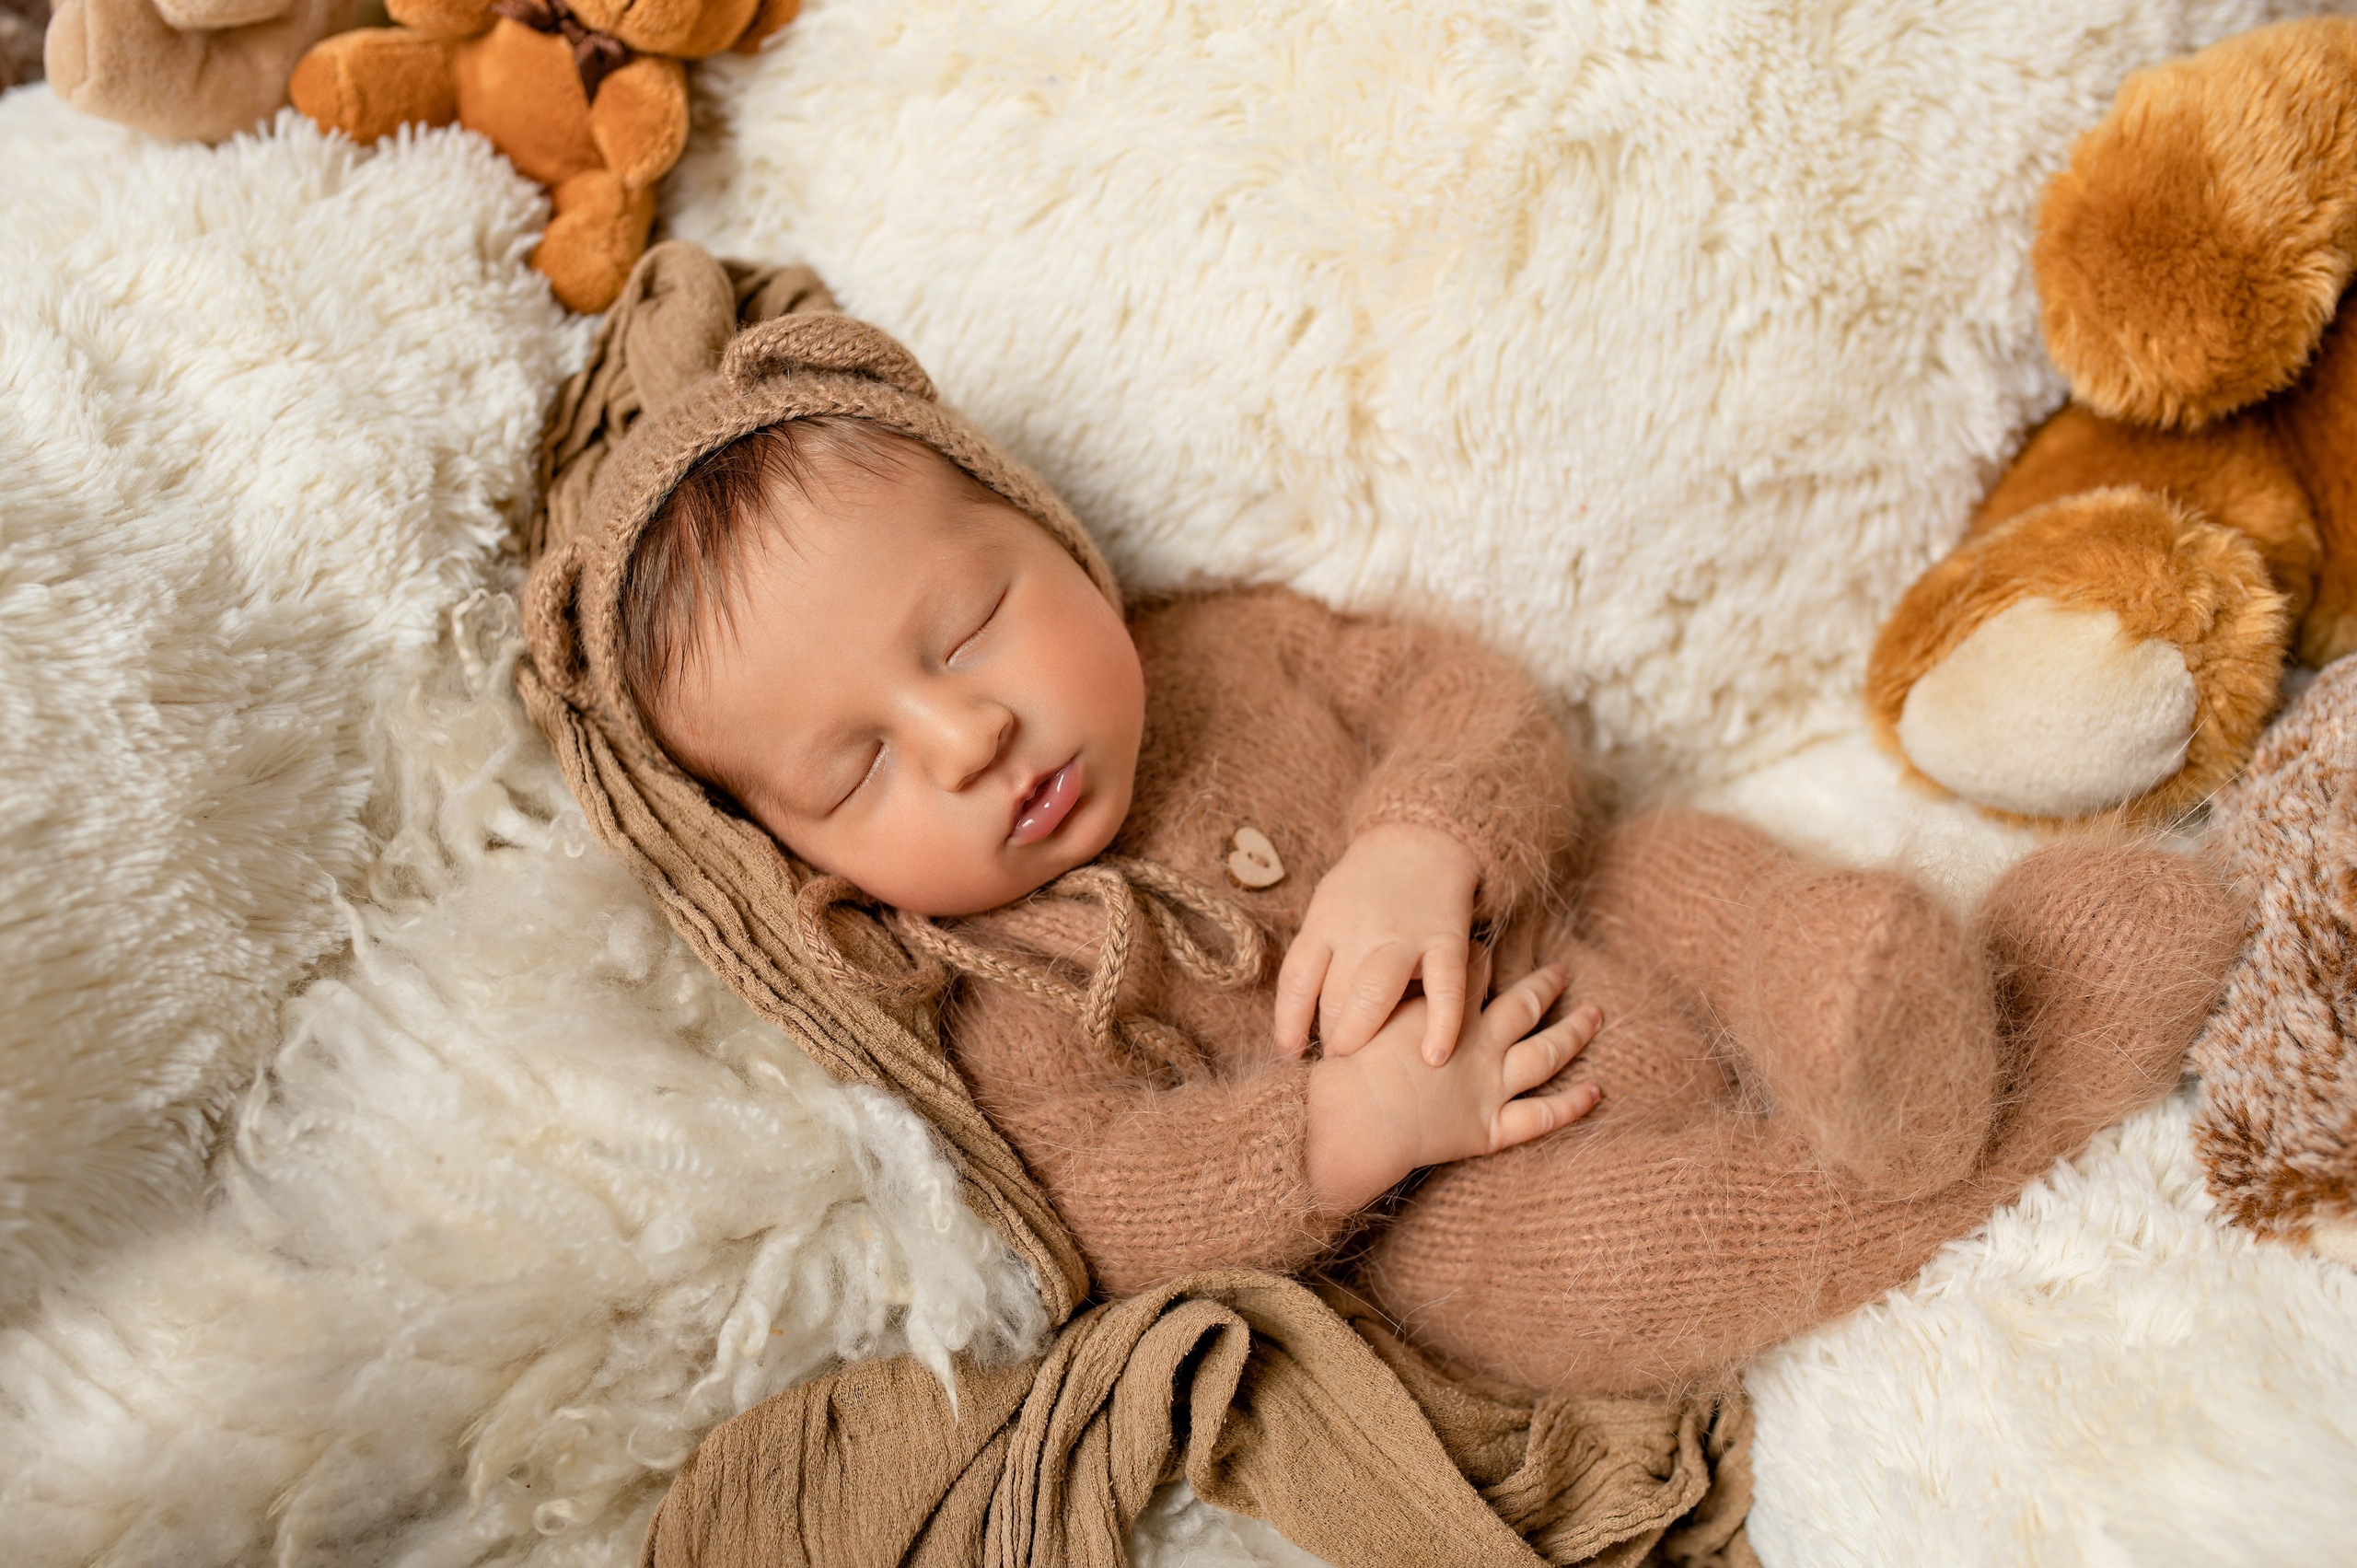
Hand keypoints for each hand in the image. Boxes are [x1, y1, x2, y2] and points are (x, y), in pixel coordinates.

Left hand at [1275, 823, 1481, 1066]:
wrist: (1421, 837)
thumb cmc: (1365, 887)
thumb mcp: (1327, 907)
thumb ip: (1318, 955)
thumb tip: (1300, 1018)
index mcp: (1323, 923)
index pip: (1295, 981)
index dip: (1287, 1024)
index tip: (1289, 1054)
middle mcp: (1358, 931)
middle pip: (1333, 997)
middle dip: (1330, 1038)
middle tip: (1336, 1062)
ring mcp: (1404, 936)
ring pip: (1374, 995)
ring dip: (1362, 1036)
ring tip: (1361, 1063)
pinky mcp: (1447, 941)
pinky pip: (1445, 989)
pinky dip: (1442, 1025)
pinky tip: (1434, 1057)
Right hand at [1304, 961, 1601, 1213]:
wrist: (1360, 1117)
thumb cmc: (1353, 1066)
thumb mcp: (1370, 1011)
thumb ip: (1391, 991)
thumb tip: (1399, 969)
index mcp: (1451, 1012)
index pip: (1476, 969)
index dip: (1485, 956)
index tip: (1493, 949)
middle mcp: (1482, 1044)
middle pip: (1524, 1005)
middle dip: (1544, 985)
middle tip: (1562, 971)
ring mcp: (1492, 1086)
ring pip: (1546, 1053)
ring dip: (1574, 1032)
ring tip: (1595, 1016)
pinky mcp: (1491, 1129)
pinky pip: (1542, 1116)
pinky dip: (1571, 1105)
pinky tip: (1596, 1091)